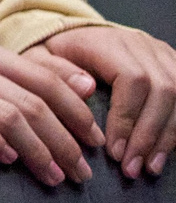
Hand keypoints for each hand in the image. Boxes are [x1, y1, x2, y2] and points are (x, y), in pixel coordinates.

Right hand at [0, 32, 101, 185]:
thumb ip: (28, 74)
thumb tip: (88, 85)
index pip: (43, 78)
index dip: (75, 111)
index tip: (94, 142)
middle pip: (29, 101)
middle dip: (63, 141)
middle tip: (80, 172)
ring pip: (4, 115)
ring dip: (36, 151)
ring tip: (52, 176)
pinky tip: (9, 160)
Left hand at [40, 25, 175, 179]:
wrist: (74, 34)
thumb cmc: (54, 53)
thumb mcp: (39, 58)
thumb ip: (55, 72)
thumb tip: (86, 89)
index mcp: (108, 41)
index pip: (132, 79)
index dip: (128, 118)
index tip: (113, 151)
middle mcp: (141, 45)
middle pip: (163, 90)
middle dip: (149, 135)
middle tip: (131, 168)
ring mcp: (161, 54)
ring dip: (168, 136)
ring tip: (149, 167)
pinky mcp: (172, 65)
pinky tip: (163, 152)